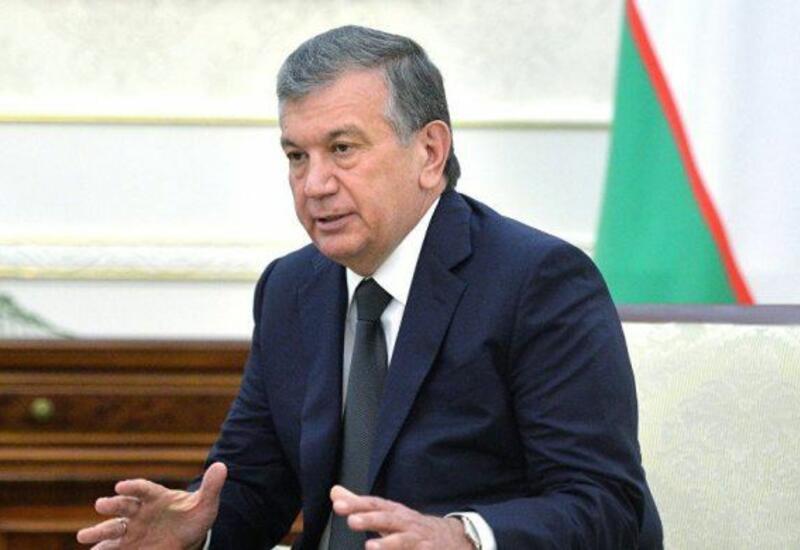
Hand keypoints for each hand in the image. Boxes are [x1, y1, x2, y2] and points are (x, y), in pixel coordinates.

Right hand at [76, 462, 226, 548]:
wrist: (189, 535)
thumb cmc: (194, 517)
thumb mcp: (206, 504)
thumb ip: (211, 487)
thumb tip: (222, 466)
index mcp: (156, 496)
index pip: (143, 488)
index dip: (132, 486)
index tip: (121, 486)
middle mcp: (139, 511)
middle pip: (123, 506)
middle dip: (112, 505)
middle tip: (100, 505)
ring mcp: (131, 529)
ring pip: (112, 528)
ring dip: (98, 532)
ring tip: (83, 535)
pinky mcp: (128, 546)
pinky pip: (111, 549)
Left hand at [330, 485, 472, 549]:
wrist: (453, 539)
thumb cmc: (412, 527)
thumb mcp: (388, 513)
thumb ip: (360, 505)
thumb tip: (335, 492)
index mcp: (395, 513)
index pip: (374, 505)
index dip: (357, 504)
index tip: (338, 506)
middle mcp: (407, 524)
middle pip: (388, 519)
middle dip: (370, 520)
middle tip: (352, 521)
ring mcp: (420, 541)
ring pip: (404, 542)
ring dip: (388, 544)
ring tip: (370, 547)